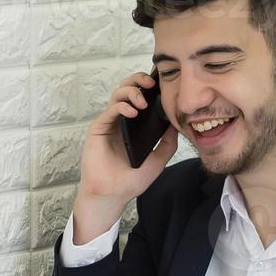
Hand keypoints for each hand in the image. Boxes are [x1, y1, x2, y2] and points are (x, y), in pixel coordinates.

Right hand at [71, 70, 177, 241]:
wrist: (113, 195)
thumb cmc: (130, 181)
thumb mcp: (157, 160)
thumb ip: (167, 144)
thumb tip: (177, 125)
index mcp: (132, 126)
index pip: (139, 98)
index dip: (148, 87)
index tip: (161, 85)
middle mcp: (120, 121)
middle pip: (127, 89)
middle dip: (138, 80)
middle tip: (151, 82)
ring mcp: (109, 124)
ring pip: (117, 95)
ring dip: (131, 92)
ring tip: (142, 103)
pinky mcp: (98, 129)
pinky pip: (110, 110)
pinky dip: (121, 107)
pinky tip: (132, 112)